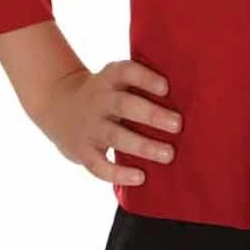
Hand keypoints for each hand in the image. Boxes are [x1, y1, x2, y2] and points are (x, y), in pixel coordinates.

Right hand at [29, 59, 181, 186]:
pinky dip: (118, 174)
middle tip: (178, 125)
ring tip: (168, 154)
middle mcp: (98, 100)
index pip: (126, 72)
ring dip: (143, 146)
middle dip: (151, 115)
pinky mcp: (82, 151)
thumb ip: (143, 82)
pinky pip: (99, 165)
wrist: (59, 105)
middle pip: (124, 105)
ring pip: (115, 136)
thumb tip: (190, 91)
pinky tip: (141, 177)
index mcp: (109, 77)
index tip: (167, 87)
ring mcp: (89, 126)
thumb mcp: (117, 77)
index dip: (145, 78)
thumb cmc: (107, 92)